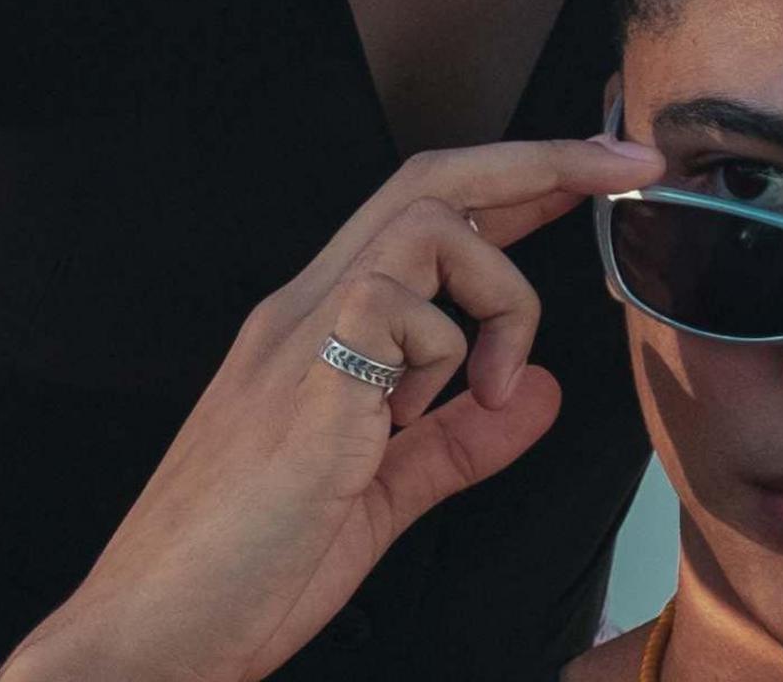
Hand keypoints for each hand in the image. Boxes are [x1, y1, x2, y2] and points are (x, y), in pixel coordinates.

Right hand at [6, 137, 663, 681]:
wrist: (157, 624)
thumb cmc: (243, 569)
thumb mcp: (380, 500)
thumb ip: (458, 443)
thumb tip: (536, 392)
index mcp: (319, 332)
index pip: (425, 222)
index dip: (516, 184)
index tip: (596, 168)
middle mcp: (305, 308)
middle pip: (430, 179)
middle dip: (539, 158)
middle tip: (625, 159)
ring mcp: (301, 330)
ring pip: (433, 223)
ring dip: (499, 292)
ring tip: (489, 390)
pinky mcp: (311, 369)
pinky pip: (410, 306)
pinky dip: (451, 356)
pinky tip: (416, 422)